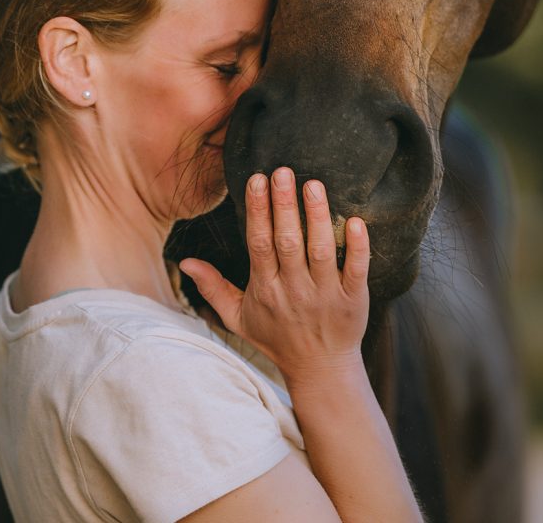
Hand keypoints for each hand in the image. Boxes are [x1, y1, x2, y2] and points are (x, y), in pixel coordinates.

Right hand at [178, 167, 370, 382]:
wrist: (320, 371)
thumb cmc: (277, 339)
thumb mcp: (238, 318)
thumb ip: (213, 288)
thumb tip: (185, 262)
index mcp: (265, 289)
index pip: (259, 244)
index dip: (257, 210)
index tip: (257, 179)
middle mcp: (294, 290)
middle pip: (286, 241)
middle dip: (284, 205)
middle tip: (283, 171)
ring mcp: (325, 295)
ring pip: (319, 250)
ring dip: (316, 217)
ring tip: (313, 185)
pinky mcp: (353, 301)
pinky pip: (356, 270)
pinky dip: (356, 247)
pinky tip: (355, 221)